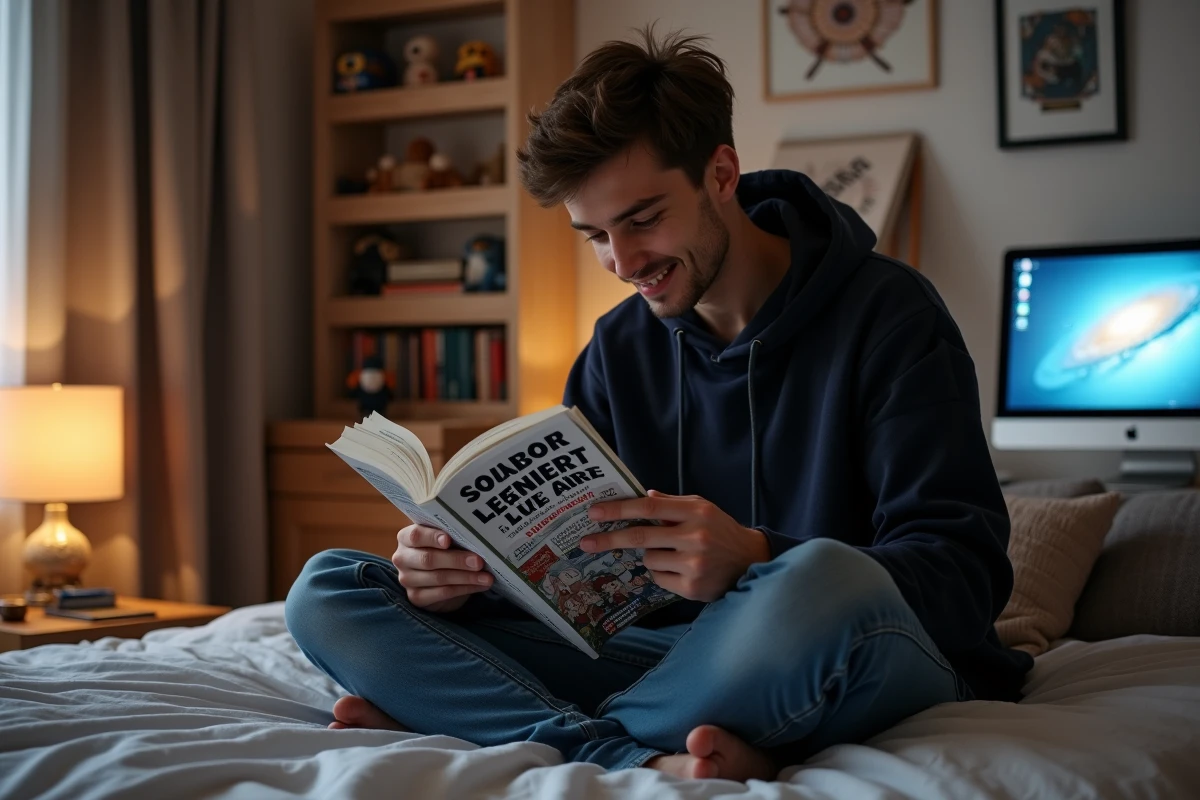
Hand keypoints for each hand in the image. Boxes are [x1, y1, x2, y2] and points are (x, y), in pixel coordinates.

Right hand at [392, 524, 492, 612]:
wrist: (437, 577)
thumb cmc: (443, 550)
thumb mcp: (445, 540)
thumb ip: (452, 535)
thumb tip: (477, 536)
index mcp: (406, 538)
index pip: (415, 535)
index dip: (432, 537)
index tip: (449, 540)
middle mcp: (402, 558)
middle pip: (428, 559)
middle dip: (456, 560)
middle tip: (479, 561)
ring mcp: (407, 579)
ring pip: (438, 578)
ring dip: (466, 577)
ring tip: (487, 577)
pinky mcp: (416, 597)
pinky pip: (443, 593)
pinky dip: (465, 589)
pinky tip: (480, 586)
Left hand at [579, 490, 770, 601]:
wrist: (750, 561)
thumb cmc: (720, 530)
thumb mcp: (702, 508)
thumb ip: (672, 503)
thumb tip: (643, 493)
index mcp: (696, 511)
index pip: (649, 507)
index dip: (618, 509)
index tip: (594, 512)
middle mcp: (695, 536)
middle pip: (641, 536)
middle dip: (609, 538)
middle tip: (585, 541)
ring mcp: (693, 563)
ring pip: (648, 559)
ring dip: (650, 555)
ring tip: (672, 553)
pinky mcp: (692, 586)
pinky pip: (658, 578)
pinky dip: (662, 572)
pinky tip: (679, 568)